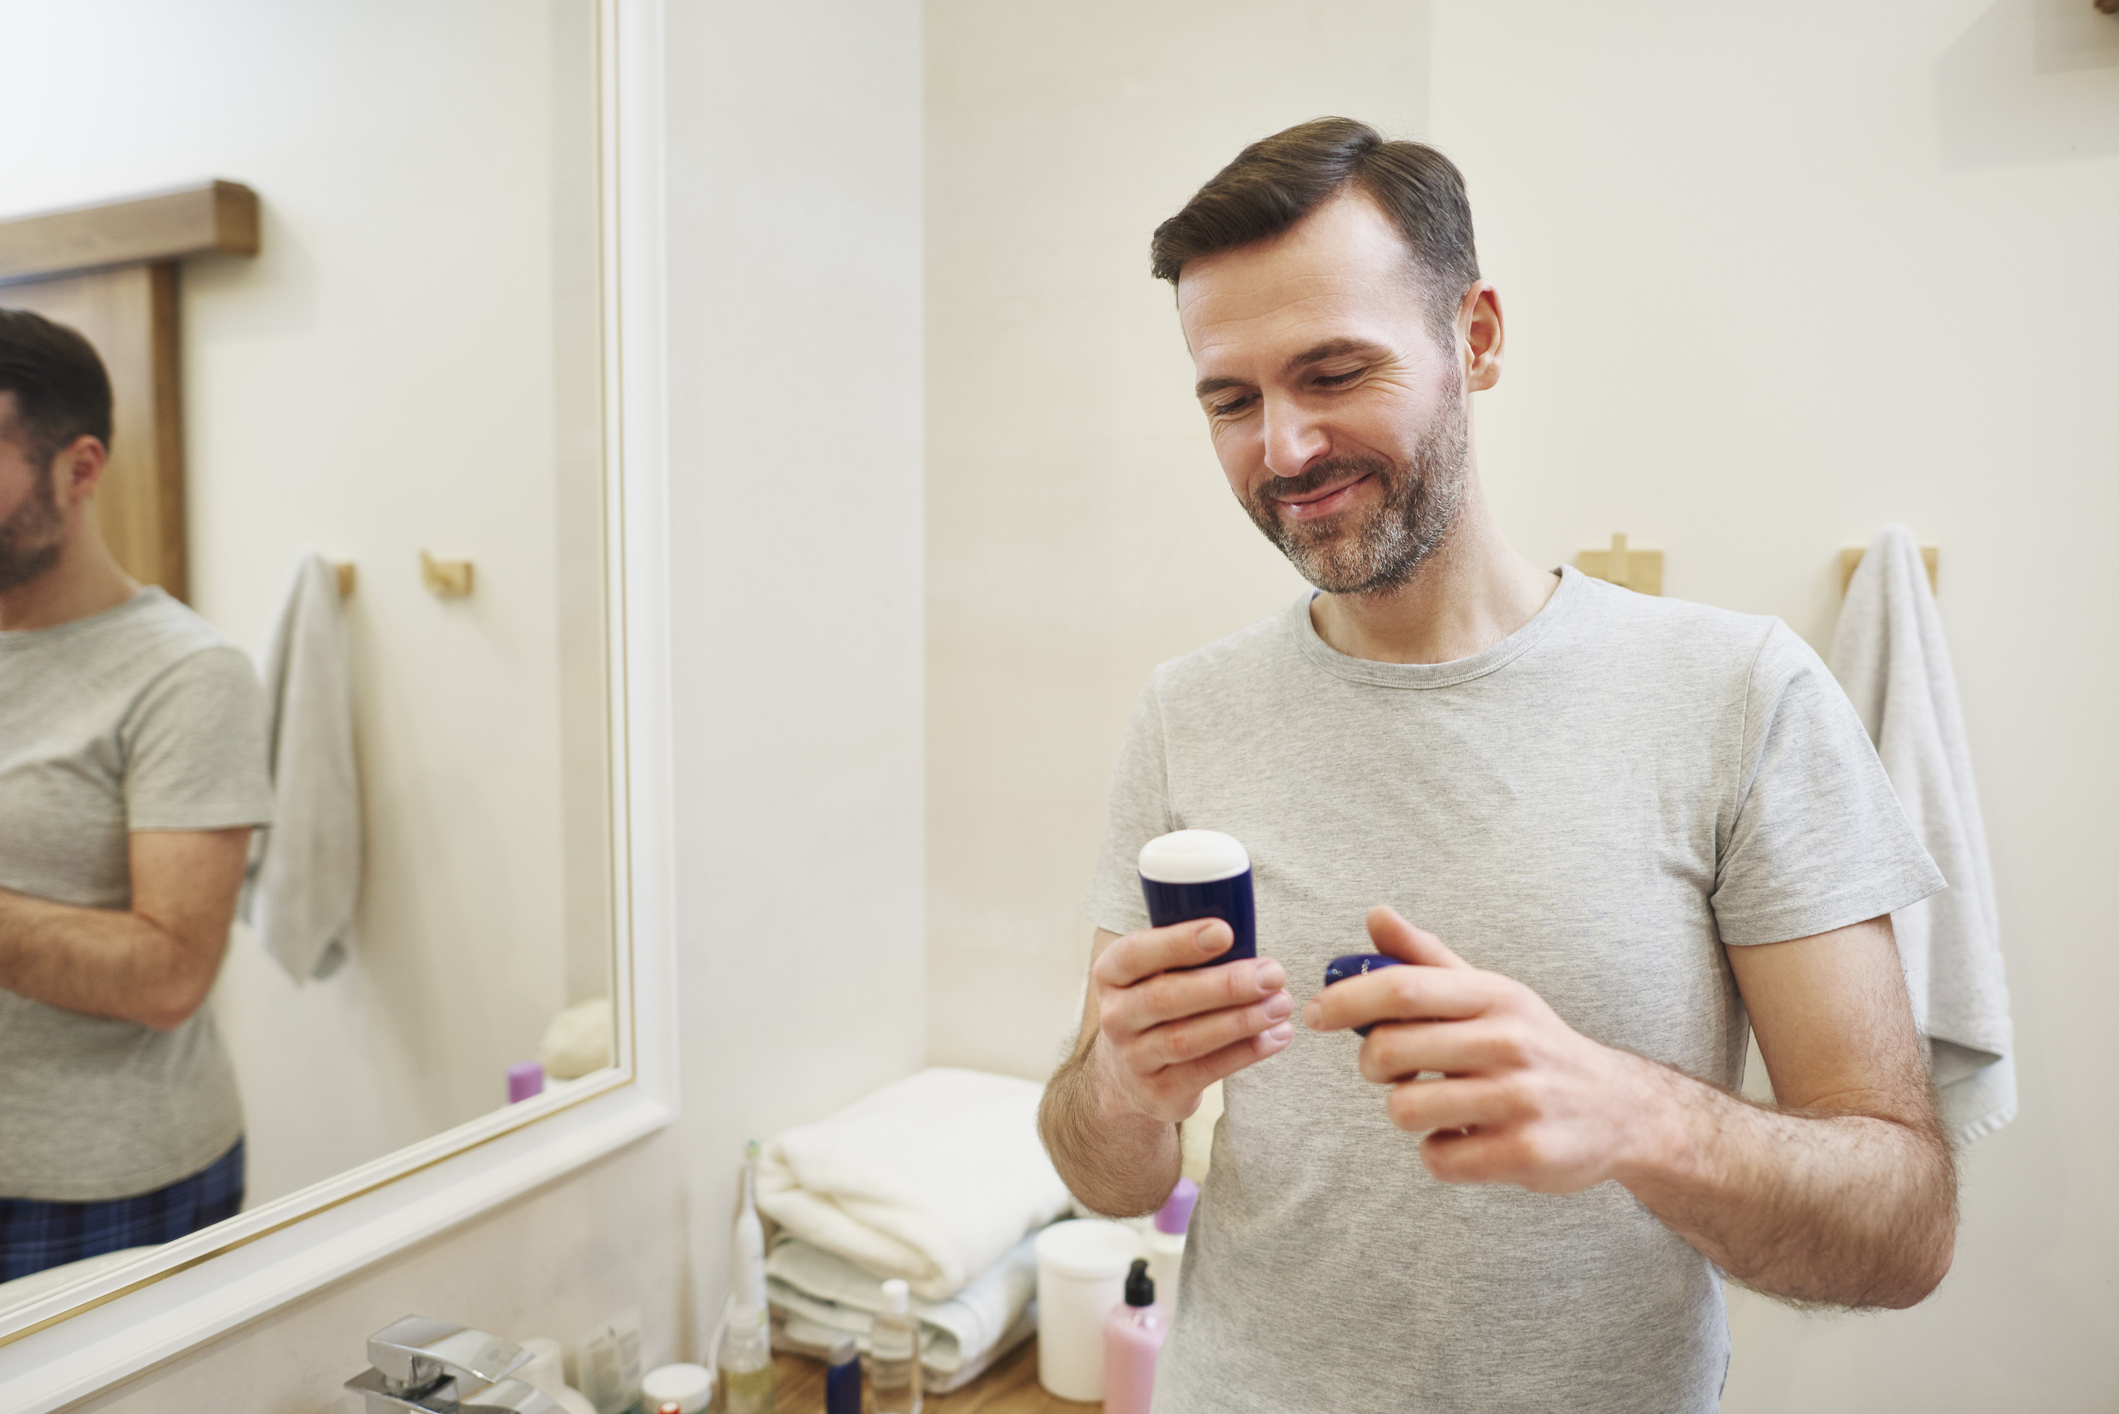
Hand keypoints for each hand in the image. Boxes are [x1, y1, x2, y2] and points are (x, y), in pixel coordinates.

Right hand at [1091, 919, 1293, 1123]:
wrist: (1127, 1076)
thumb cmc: (1156, 1006)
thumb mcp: (1153, 975)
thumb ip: (1186, 956)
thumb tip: (1248, 939)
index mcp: (1110, 975)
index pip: (1136, 954)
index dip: (1179, 942)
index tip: (1225, 932)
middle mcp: (1115, 1017)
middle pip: (1167, 997)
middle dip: (1226, 985)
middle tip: (1272, 973)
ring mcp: (1133, 1059)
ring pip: (1188, 1038)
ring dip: (1241, 1020)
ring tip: (1281, 1004)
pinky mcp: (1159, 1091)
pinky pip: (1207, 1070)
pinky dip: (1246, 1051)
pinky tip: (1277, 1035)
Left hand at [1302, 905, 1653, 1193]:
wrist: (1619, 1109)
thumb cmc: (1534, 1045)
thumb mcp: (1491, 993)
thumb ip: (1427, 959)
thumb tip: (1375, 916)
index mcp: (1494, 996)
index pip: (1402, 989)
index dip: (1346, 999)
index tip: (1314, 1014)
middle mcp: (1509, 1041)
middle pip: (1390, 1051)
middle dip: (1372, 1065)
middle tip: (1389, 1070)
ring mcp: (1520, 1100)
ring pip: (1406, 1109)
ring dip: (1407, 1112)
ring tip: (1439, 1106)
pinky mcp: (1526, 1153)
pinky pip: (1439, 1158)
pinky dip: (1439, 1153)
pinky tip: (1466, 1139)